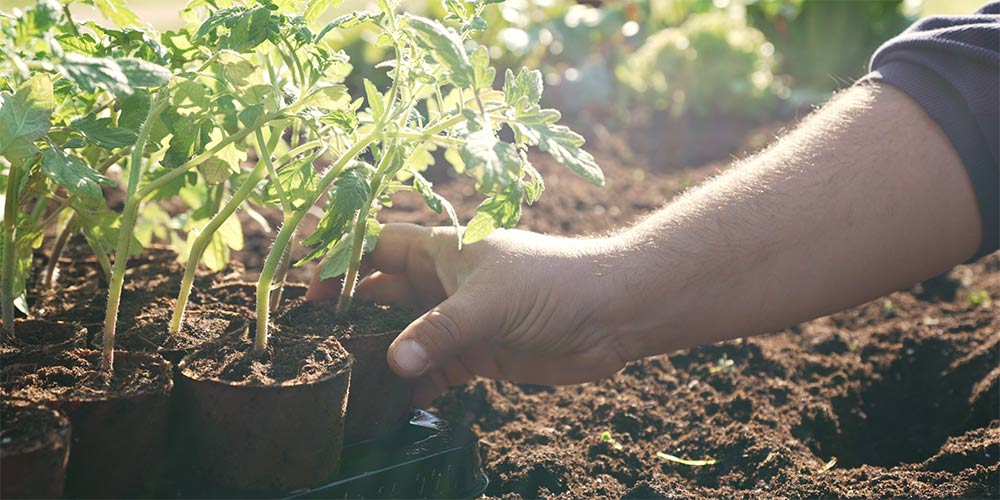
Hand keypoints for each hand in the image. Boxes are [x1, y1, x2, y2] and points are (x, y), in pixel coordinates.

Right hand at [307, 223, 631, 405]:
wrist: (611, 314)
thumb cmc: (551, 283)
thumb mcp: (489, 302)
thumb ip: (440, 331)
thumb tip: (393, 363)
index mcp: (442, 250)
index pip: (377, 247)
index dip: (341, 261)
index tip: (305, 289)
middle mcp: (443, 283)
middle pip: (383, 294)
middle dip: (351, 314)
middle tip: (312, 342)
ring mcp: (459, 320)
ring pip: (406, 336)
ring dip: (381, 354)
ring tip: (342, 379)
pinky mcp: (478, 354)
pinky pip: (434, 369)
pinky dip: (416, 384)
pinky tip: (395, 402)